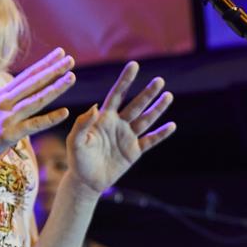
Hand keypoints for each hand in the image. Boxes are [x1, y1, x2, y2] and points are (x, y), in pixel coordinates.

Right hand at [0, 48, 73, 171]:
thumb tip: (13, 93)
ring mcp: (7, 117)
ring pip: (36, 100)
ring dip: (55, 88)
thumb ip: (5, 102)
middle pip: (34, 83)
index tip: (60, 53)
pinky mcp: (9, 134)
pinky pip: (33, 125)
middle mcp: (5, 103)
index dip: (45, 64)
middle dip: (53, 70)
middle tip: (71, 59)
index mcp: (2, 96)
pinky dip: (50, 119)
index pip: (28, 76)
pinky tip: (65, 113)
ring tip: (71, 77)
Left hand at [67, 61, 174, 195]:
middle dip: (147, 93)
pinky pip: (150, 141)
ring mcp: (128, 137)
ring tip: (168, 96)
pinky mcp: (134, 152)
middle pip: (136, 105)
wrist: (86, 181)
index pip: (117, 94)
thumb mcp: (75, 142)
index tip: (134, 65)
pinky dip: (161, 134)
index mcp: (104, 118)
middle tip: (160, 80)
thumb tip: (94, 107)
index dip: (125, 80)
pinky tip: (171, 125)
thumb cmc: (77, 160)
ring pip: (146, 120)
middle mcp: (118, 124)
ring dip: (157, 108)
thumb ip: (82, 124)